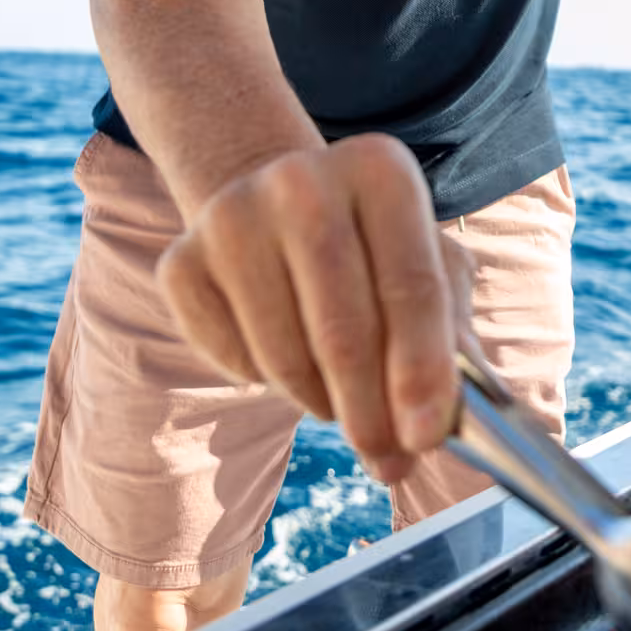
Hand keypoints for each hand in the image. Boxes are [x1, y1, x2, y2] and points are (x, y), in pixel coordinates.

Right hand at [156, 133, 472, 481]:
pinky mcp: (180, 262)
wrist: (281, 206)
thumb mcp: (430, 269)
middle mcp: (301, 179)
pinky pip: (231, 362)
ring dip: (322, 402)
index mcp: (379, 169)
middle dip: (372, 413)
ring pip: (285, 358)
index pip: (410, 286)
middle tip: (388, 461)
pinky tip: (286, 354)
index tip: (427, 437)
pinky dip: (265, 383)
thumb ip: (450, 339)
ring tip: (340, 394)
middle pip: (343, 331)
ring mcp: (231, 217)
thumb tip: (449, 421)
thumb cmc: (375, 250)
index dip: (423, 371)